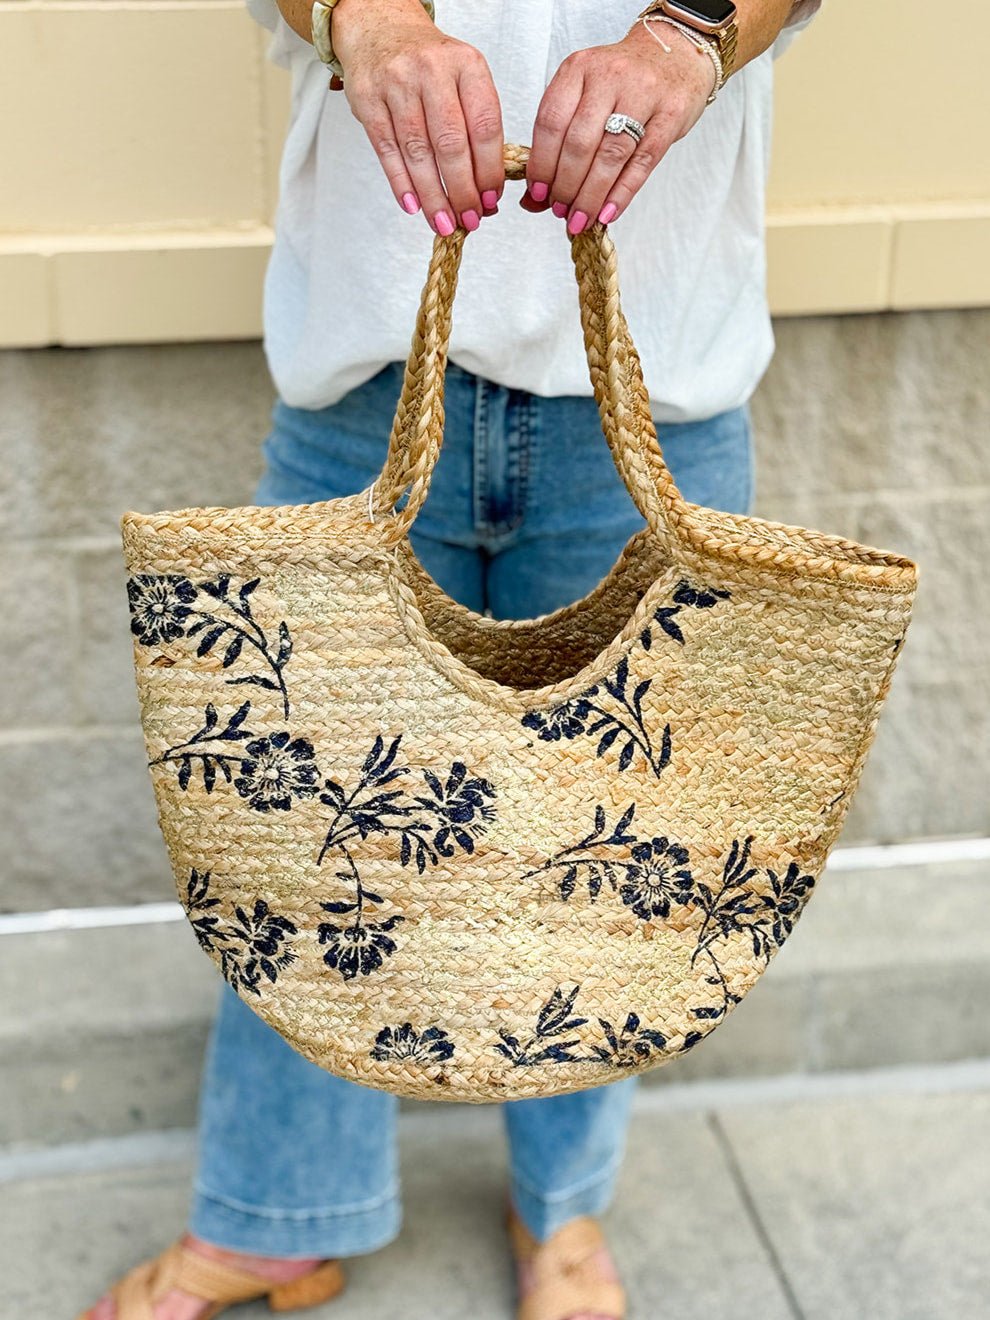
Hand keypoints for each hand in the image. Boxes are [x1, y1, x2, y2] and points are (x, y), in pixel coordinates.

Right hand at [332, 0, 504, 233]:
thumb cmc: (428, 62)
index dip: (490, 170)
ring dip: (433, 196)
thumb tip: (486, 187)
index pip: (485, 127)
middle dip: (462, 191)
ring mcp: (396, 83)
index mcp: (466, 65)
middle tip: (469, 219)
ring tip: (443, 222)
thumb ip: (476, 124)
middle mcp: (431, 70)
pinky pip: (387, 151)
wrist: (380, 27)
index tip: (491, 199)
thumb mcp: (463, 77)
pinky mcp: (368, 98)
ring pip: (418, 153)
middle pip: (451, 144)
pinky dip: (401, 183)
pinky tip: (413, 205)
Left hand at [521, 20, 715, 231]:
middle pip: (579, 143)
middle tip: (559, 211)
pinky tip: (607, 213)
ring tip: (579, 219)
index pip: (551, 122)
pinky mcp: (671, 114)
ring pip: (610, 155)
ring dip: (591, 195)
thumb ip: (558, 143)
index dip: (541, 164)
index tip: (537, 194)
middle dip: (565, 186)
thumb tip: (532, 201)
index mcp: (578, 68)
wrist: (674, 54)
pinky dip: (622, 193)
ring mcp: (643, 93)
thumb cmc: (621, 84)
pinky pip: (643, 161)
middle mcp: (609, 76)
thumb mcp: (584, 98)